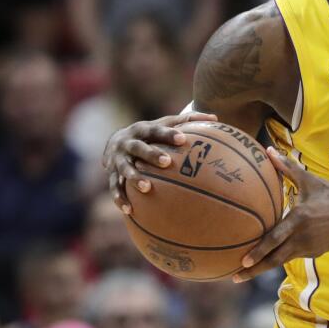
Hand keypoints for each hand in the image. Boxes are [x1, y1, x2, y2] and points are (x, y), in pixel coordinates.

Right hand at [102, 111, 216, 213]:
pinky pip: (114, 187)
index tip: (183, 139)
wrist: (115, 141)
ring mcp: (118, 159)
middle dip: (151, 154)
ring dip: (135, 178)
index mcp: (143, 130)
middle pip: (139, 148)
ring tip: (147, 188)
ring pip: (125, 168)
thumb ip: (188, 120)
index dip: (168, 134)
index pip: (156, 130)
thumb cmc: (151, 133)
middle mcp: (128, 143)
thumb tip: (216, 118)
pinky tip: (129, 210)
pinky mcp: (112, 174)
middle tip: (167, 163)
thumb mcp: (165, 124)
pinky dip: (120, 198)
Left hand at [233, 148, 328, 282]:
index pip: (274, 239)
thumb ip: (287, 168)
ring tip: (246, 273)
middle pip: (274, 259)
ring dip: (264, 267)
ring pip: (283, 260)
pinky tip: (271, 259)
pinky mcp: (316, 253)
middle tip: (235, 277)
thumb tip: (269, 151)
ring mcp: (309, 248)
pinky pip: (295, 256)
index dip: (258, 252)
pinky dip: (283, 257)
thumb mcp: (309, 180)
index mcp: (298, 219)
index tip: (242, 261)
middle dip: (254, 270)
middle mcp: (302, 237)